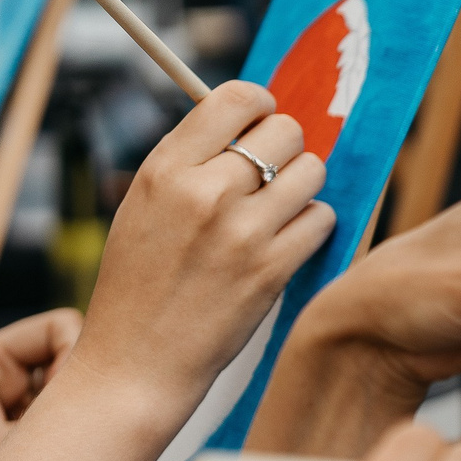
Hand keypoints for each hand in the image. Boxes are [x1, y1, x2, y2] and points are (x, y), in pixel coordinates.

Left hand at [0, 310, 79, 460]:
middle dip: (85, 392)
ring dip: (78, 422)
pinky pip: (71, 425)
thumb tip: (114, 420)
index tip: (72, 400)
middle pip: (75, 360)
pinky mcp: (30, 433)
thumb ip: (53, 430)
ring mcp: (22, 405)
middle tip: (84, 426)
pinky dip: (75, 443)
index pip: (61, 327)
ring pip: (77, 395)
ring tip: (66, 452)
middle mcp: (10, 376)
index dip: (79, 355)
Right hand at [73, 80, 330, 416]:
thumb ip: (191, 163)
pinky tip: (287, 242)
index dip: (260, 106)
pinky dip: (313, 226)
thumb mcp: (143, 207)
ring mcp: (241, 232)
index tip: (262, 122)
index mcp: (163, 170)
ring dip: (304, 187)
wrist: (137, 361)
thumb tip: (250, 121)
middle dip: (287, 148)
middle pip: (285, 131)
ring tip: (279, 210)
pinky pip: (323, 219)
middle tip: (273, 174)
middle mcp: (203, 193)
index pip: (235, 99)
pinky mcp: (272, 269)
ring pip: (312, 172)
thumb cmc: (141, 283)